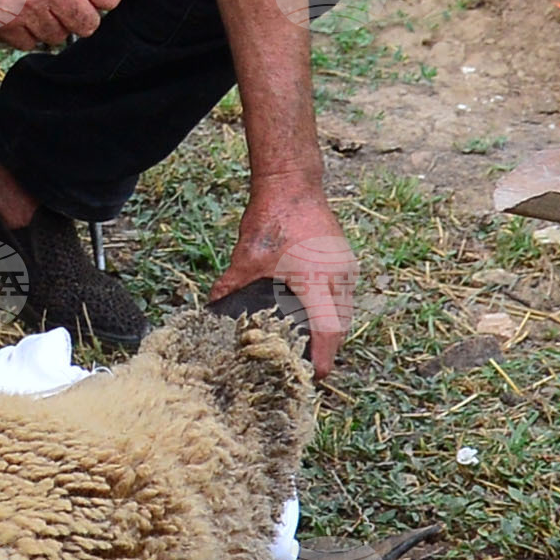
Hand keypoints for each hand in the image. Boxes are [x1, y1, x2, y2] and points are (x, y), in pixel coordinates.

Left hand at [217, 185, 356, 379]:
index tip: (315, 376)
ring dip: (332, 328)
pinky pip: (345, 294)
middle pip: (341, 326)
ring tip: (311, 343)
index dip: (323, 358)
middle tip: (307, 363)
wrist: (293, 183)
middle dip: (327, 348)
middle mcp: (338, 276)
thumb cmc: (273, 216)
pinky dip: (334, 308)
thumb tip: (212, 307)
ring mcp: (346, 266)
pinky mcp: (346, 258)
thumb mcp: (247, 257)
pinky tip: (315, 312)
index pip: (328, 331)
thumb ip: (231, 285)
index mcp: (317, 280)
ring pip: (345, 310)